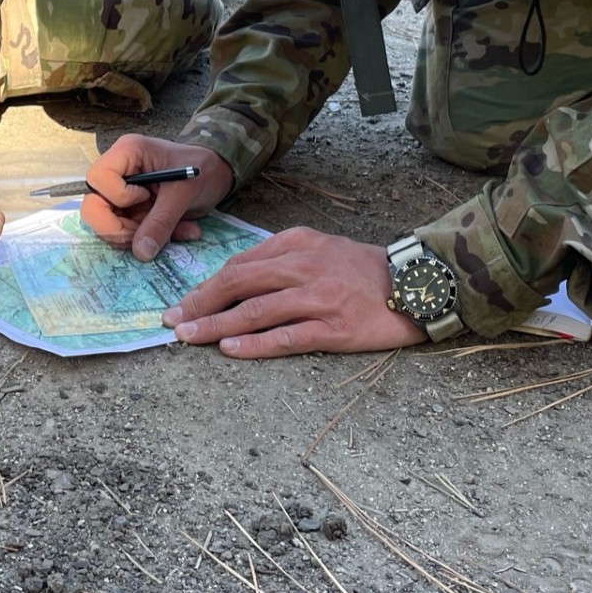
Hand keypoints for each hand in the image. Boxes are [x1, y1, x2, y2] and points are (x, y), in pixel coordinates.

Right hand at [80, 135, 231, 260]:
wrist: (219, 174)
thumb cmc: (203, 169)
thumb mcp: (184, 193)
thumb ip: (162, 221)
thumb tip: (140, 252)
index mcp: (127, 153)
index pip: (97, 178)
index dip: (116, 196)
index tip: (145, 198)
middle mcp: (118, 172)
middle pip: (94, 206)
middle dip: (120, 229)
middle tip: (148, 235)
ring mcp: (122, 193)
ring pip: (110, 225)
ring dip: (141, 237)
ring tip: (179, 231)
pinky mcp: (131, 210)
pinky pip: (129, 232)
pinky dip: (152, 238)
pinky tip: (181, 231)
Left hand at [161, 226, 426, 357]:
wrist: (419, 284)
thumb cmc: (365, 270)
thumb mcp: (322, 247)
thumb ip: (282, 255)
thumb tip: (237, 276)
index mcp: (298, 244)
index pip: (241, 264)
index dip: (207, 285)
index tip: (183, 302)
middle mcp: (305, 267)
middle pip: (239, 284)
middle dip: (200, 303)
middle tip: (172, 321)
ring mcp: (319, 298)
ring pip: (256, 311)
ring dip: (215, 325)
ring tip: (188, 337)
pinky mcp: (335, 328)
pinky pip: (286, 336)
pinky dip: (254, 343)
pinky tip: (230, 349)